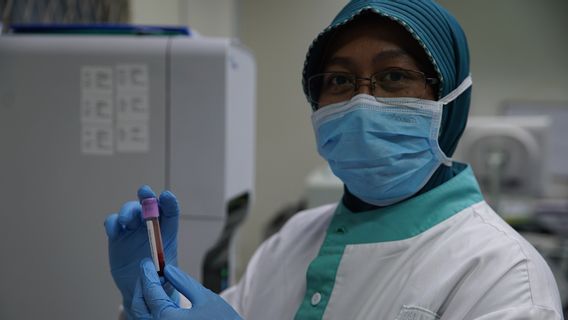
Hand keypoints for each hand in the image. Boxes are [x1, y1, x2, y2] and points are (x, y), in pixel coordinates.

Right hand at [104, 185, 179, 317]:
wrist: (140, 289)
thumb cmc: (158, 279)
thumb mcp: (166, 274)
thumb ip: (164, 270)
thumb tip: (159, 269)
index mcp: (167, 232)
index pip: (170, 212)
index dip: (169, 202)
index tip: (166, 196)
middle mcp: (150, 226)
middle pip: (148, 205)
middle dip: (146, 197)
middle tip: (144, 193)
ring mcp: (132, 229)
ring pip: (130, 210)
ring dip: (128, 211)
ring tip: (126, 221)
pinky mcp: (117, 235)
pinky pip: (113, 223)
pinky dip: (112, 223)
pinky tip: (113, 231)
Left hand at [132, 258, 241, 319]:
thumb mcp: (205, 298)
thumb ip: (184, 283)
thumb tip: (168, 270)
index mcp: (167, 319)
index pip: (150, 292)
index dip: (147, 275)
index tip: (147, 263)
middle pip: (139, 307)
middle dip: (141, 287)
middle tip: (147, 272)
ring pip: (143, 317)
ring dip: (145, 300)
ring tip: (155, 284)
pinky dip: (152, 311)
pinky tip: (161, 301)